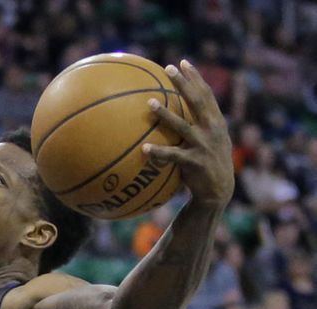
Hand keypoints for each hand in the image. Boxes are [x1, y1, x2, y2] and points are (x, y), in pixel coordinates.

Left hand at [143, 60, 233, 210]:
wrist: (218, 191)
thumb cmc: (205, 163)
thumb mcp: (206, 140)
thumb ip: (194, 125)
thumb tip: (173, 110)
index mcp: (215, 122)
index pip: (205, 94)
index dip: (195, 77)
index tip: (182, 62)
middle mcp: (212, 130)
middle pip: (197, 101)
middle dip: (184, 83)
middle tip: (169, 68)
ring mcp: (204, 145)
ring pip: (182, 126)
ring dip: (165, 114)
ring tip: (149, 103)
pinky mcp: (195, 162)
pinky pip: (173, 156)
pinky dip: (159, 152)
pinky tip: (144, 150)